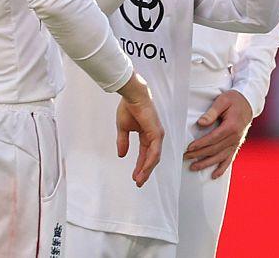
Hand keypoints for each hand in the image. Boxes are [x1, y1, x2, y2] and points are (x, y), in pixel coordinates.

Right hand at [115, 73, 164, 187]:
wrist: (132, 96)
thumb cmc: (128, 108)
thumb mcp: (123, 129)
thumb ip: (123, 142)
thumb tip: (121, 155)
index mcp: (147, 135)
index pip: (145, 154)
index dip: (140, 166)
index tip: (135, 177)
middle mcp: (154, 136)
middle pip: (151, 158)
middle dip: (144, 171)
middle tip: (138, 183)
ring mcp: (157, 135)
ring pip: (154, 157)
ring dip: (146, 170)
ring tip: (139, 180)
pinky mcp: (156, 133)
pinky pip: (154, 151)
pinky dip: (149, 162)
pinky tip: (143, 170)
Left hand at [184, 90, 253, 178]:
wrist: (249, 103)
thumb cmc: (234, 99)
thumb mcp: (223, 100)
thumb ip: (212, 112)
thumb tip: (201, 123)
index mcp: (232, 126)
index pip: (213, 138)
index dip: (201, 144)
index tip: (189, 148)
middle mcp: (235, 137)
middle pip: (215, 149)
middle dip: (199, 154)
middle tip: (185, 157)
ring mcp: (236, 142)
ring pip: (220, 157)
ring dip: (207, 164)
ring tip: (193, 168)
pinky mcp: (236, 145)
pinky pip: (229, 159)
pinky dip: (222, 168)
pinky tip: (214, 176)